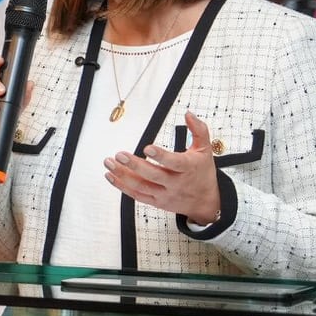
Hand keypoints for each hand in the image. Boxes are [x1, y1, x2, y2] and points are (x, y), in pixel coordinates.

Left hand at [104, 111, 219, 224]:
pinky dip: (122, 186)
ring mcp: (165, 194)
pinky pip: (137, 195)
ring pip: (141, 186)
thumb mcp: (205, 150)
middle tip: (119, 155)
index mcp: (188, 168)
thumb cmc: (202, 173)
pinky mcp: (156, 201)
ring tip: (109, 163)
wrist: (206, 202)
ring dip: (123, 175)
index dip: (161, 156)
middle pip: (153, 175)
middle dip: (135, 165)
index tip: (147, 148)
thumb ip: (198, 130)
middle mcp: (176, 183)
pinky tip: (111, 176)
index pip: (174, 163)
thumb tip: (188, 114)